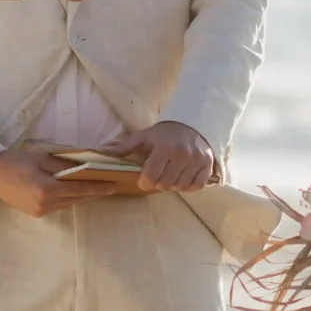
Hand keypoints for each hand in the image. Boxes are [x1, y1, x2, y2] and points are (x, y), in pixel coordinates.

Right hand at [0, 145, 120, 217]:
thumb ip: (64, 166)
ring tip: (94, 186)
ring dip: (81, 196)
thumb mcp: (42, 158)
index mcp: (47, 190)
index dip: (99, 188)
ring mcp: (40, 211)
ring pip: (68, 203)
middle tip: (109, 184)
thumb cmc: (15, 162)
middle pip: (76, 199)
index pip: (81, 190)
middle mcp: (46, 204)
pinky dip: (68, 198)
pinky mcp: (36, 213)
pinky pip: (58, 206)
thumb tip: (84, 170)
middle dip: (92, 192)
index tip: (114, 185)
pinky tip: (73, 191)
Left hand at [102, 120, 216, 192]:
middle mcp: (182, 155)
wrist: (194, 124)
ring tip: (170, 176)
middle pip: (165, 184)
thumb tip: (103, 153)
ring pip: (180, 186)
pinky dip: (189, 186)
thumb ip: (125, 148)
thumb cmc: (165, 133)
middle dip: (158, 184)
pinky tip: (183, 178)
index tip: (144, 180)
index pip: (151, 176)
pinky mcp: (208, 165)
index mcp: (164, 147)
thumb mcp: (145, 137)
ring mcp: (197, 161)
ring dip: (173, 185)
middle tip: (158, 177)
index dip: (145, 182)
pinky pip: (197, 186)